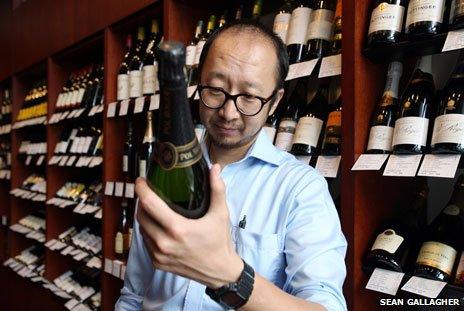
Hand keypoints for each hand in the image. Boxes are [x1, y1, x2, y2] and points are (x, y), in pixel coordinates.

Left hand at [136, 164, 243, 288]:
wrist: (219, 272)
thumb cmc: (219, 242)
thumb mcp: (221, 214)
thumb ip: (217, 189)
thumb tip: (215, 168)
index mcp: (178, 229)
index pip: (150, 204)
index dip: (142, 190)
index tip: (141, 181)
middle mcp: (165, 243)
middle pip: (141, 215)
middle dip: (142, 201)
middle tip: (147, 192)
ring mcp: (159, 255)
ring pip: (141, 229)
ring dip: (144, 216)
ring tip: (151, 207)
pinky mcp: (157, 263)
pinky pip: (145, 242)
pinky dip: (148, 231)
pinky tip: (156, 224)